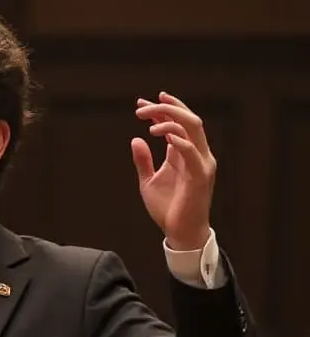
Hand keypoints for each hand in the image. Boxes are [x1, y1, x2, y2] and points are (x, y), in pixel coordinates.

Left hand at [132, 92, 215, 250]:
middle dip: (167, 107)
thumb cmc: (168, 209)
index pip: (178, 122)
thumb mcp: (148, 181)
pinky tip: (163, 136)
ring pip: (193, 128)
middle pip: (188, 119)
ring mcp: (201, 163)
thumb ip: (143, 161)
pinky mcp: (200, 176)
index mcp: (185, 153)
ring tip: (149, 119)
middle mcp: (196, 154)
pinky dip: (180, 140)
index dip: (162, 110)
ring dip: (171, 118)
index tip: (141, 104)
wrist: (180, 233)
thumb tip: (135, 139)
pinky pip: (192, 152)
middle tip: (143, 106)